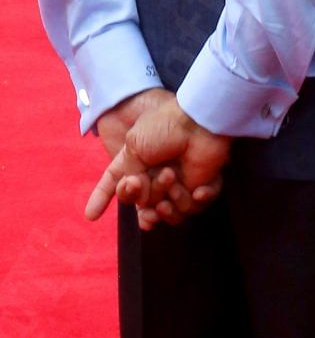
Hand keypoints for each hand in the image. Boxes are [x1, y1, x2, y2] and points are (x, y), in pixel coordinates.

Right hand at [85, 95, 228, 230]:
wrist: (197, 121)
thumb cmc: (164, 128)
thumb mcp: (134, 145)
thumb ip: (127, 174)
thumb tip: (137, 194)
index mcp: (138, 162)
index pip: (117, 184)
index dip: (102, 198)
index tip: (90, 216)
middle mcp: (155, 175)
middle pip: (141, 204)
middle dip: (140, 196)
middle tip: (141, 182)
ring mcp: (177, 182)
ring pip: (165, 212)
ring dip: (163, 196)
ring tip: (170, 177)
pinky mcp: (199, 187)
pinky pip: (192, 209)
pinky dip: (190, 202)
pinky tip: (195, 190)